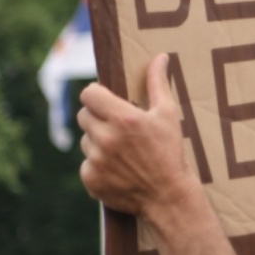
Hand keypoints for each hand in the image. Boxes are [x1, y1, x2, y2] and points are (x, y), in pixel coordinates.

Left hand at [77, 53, 195, 220]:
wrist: (168, 197)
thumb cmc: (170, 152)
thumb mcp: (168, 115)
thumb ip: (158, 84)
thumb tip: (159, 57)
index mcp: (123, 118)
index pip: (88, 94)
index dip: (96, 95)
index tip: (105, 100)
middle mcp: (106, 138)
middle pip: (84, 116)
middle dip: (97, 118)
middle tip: (117, 127)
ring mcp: (96, 161)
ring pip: (85, 141)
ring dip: (97, 142)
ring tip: (121, 151)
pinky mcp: (91, 179)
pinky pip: (86, 164)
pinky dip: (98, 166)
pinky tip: (118, 169)